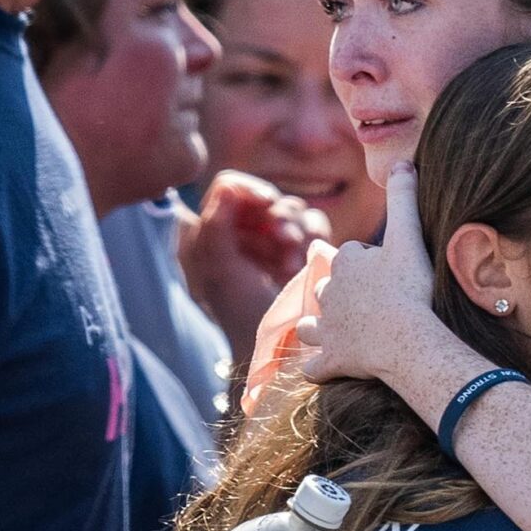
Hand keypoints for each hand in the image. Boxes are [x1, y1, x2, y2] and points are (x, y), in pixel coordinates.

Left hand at [179, 171, 331, 363]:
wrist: (277, 344)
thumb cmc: (239, 310)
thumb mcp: (219, 268)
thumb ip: (216, 225)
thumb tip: (229, 186)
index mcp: (214, 231)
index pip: (230, 186)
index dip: (249, 190)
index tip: (268, 202)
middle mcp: (244, 231)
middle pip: (266, 196)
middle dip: (278, 218)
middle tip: (286, 241)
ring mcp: (275, 241)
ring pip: (294, 210)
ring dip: (296, 233)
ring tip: (291, 264)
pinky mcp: (304, 250)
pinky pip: (316, 225)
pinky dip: (313, 241)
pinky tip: (301, 266)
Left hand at [299, 161, 436, 383]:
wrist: (408, 340)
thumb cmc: (411, 287)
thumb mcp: (410, 237)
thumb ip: (405, 199)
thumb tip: (403, 161)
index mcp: (345, 262)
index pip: (353, 255)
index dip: (371, 262)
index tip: (392, 272)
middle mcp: (329, 292)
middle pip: (330, 287)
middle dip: (343, 293)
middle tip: (372, 302)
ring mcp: (327, 329)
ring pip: (312, 324)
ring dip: (320, 326)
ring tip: (339, 331)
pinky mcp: (331, 361)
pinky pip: (318, 366)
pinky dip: (321, 367)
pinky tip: (327, 368)